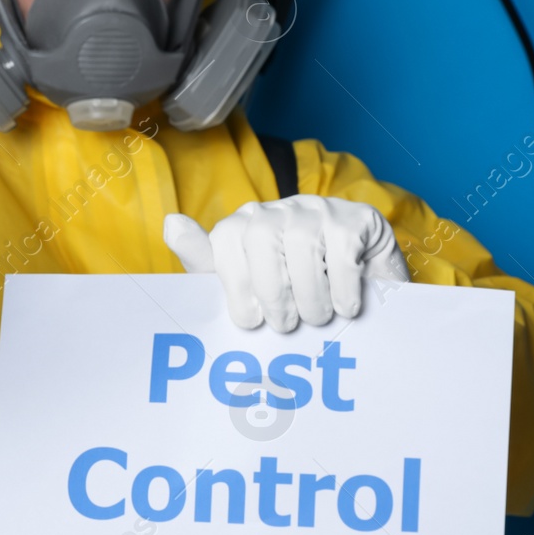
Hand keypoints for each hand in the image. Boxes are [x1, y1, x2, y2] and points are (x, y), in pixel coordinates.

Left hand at [163, 195, 409, 332]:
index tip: (250, 319)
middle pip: (260, 239)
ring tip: (316, 319)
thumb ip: (207, 264)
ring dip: (309, 294)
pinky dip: (342, 287)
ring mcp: (319, 210)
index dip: (235, 284)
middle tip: (284, 324)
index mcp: (246, 224)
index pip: (225, 238)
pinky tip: (345, 307)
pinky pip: (342, 250)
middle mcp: (280, 210)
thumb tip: (170, 223)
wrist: (363, 299)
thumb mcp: (247, 288)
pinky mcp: (357, 219)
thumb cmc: (296, 297)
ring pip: (302, 245)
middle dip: (271, 292)